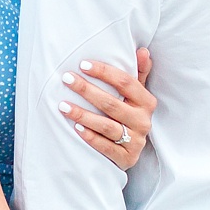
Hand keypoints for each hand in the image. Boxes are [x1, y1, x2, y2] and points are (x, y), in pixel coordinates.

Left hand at [59, 47, 155, 170]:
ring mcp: (136, 141)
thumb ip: (138, 74)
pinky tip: (75, 128)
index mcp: (146, 102)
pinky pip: (106, 147)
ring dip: (83, 115)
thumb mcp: (136, 95)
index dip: (104, 72)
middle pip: (112, 103)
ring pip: (107, 126)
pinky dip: (90, 137)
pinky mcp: (127, 158)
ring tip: (63, 105)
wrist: (131, 151)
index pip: (126, 83)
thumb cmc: (129, 116)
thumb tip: (142, 50)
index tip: (83, 65)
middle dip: (87, 90)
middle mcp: (143, 121)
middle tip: (67, 79)